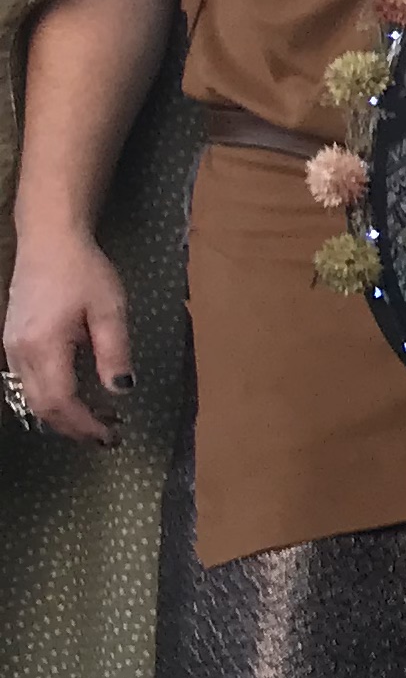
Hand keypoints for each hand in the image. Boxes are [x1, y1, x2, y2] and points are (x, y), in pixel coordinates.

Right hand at [1, 227, 130, 445]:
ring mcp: (12, 347)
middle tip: (108, 435)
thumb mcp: (110, 310)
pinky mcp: (13, 341)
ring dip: (63, 415)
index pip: (61, 402)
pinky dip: (51, 398)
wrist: (50, 241)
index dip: (86, 425)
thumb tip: (120, 390)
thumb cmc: (84, 271)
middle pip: (41, 407)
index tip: (112, 436)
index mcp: (44, 346)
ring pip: (32, 397)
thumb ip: (114, 352)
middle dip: (74, 427)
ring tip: (98, 420)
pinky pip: (28, 382)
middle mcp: (20, 352)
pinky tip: (76, 396)